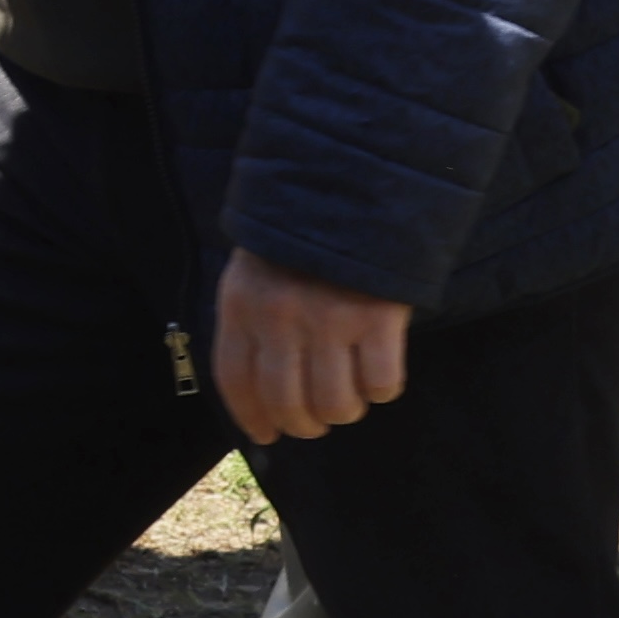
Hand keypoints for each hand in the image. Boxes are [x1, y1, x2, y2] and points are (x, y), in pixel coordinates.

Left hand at [208, 250, 411, 446]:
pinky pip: (381, 384)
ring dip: (345, 410)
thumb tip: (260, 389)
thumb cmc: (301, 231)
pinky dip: (382, 388)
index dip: (252, 418)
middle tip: (317, 421)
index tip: (267, 435)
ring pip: (337, 405)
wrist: (354, 182)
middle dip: (304, 425)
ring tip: (350, 397)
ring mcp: (329, 321)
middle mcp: (280, 319)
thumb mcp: (254, 268)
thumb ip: (252, 319)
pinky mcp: (377, 319)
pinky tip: (380, 372)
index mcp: (241, 304)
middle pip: (288, 404)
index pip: (236, 381)